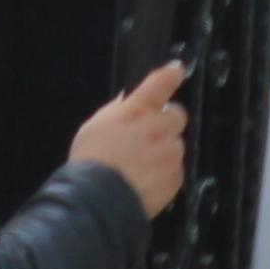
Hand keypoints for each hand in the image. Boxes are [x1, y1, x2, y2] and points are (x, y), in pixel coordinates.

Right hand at [71, 60, 191, 216]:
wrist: (100, 198)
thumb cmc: (92, 163)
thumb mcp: (96, 126)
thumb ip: (117, 112)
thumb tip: (127, 103)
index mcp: (135, 111)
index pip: (159, 84)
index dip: (170, 75)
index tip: (177, 70)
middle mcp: (156, 127)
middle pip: (177, 115)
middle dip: (167, 123)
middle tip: (150, 137)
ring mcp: (169, 151)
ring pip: (176, 144)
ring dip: (164, 150)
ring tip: (141, 166)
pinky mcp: (176, 175)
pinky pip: (176, 169)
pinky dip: (164, 173)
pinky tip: (145, 180)